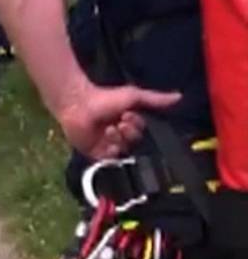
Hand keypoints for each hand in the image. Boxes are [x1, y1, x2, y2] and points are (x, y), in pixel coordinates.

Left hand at [56, 83, 180, 159]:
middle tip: (120, 121)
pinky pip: (110, 161)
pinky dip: (111, 152)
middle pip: (135, 143)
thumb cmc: (105, 97)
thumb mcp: (133, 96)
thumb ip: (155, 99)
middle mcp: (121, 137)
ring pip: (124, 151)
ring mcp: (109, 146)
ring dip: (118, 139)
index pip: (143, 133)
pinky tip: (107, 141)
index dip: (138, 126)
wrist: (78, 103)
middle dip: (129, 132)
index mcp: (130, 125)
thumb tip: (180, 97)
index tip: (129, 114)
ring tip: (109, 127)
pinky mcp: (96, 154)